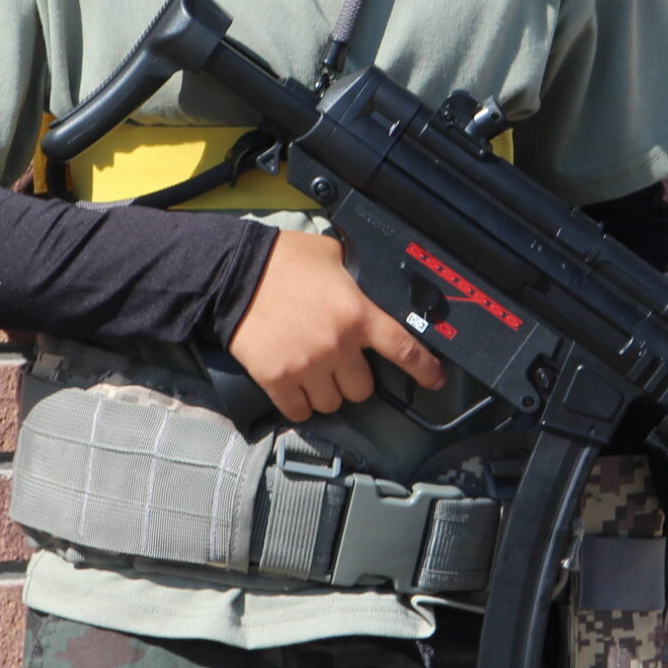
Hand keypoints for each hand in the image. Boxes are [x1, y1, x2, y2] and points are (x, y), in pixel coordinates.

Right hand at [226, 229, 446, 423]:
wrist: (232, 274)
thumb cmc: (282, 259)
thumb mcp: (331, 255)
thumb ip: (355, 276)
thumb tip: (369, 284)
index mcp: (357, 313)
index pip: (403, 348)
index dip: (423, 369)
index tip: (435, 380)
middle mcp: (338, 345)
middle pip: (364, 388)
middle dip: (354, 378)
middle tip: (339, 362)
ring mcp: (308, 365)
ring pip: (333, 403)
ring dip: (327, 393)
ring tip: (314, 372)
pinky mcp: (277, 379)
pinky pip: (300, 412)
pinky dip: (300, 405)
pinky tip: (295, 388)